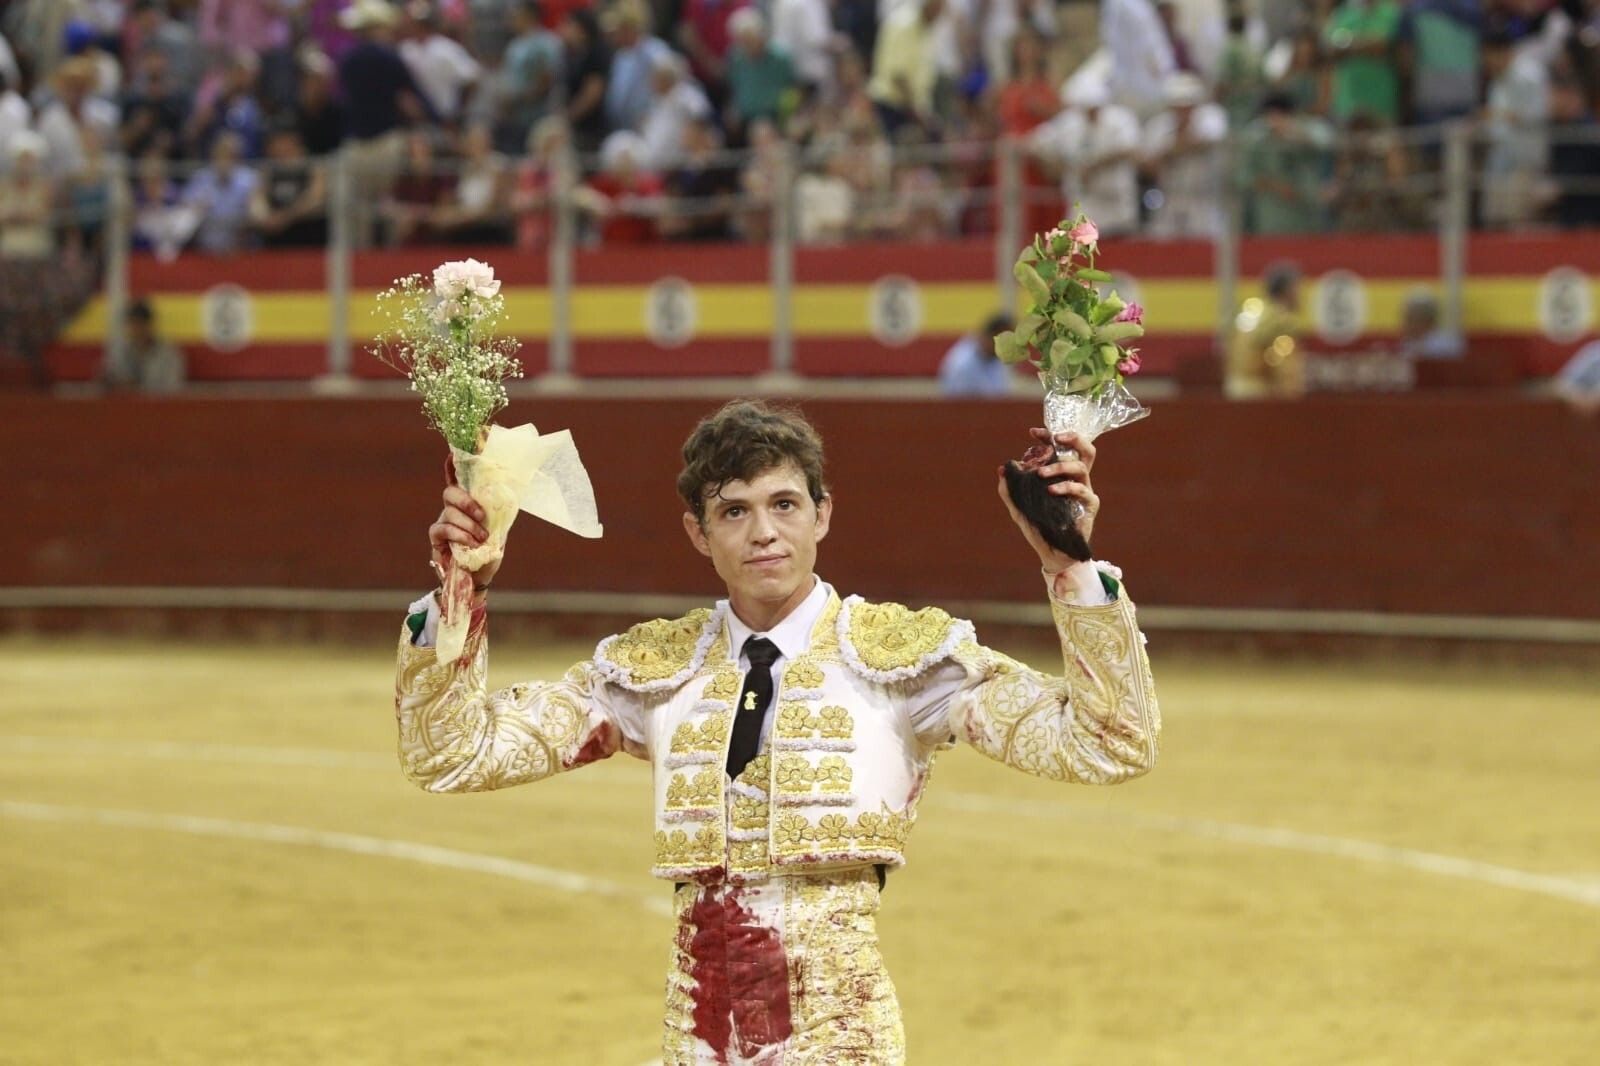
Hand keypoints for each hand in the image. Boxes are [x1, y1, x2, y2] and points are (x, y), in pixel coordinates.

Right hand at [428, 455, 500, 588]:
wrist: (479, 577)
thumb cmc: (488, 551)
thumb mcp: (498, 530)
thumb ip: (498, 512)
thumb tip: (508, 493)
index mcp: (468, 503)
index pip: (457, 480)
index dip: (453, 466)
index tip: (453, 453)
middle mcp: (453, 509)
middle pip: (450, 492)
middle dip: (466, 501)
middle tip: (482, 515)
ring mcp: (443, 522)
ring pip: (449, 512)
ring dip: (468, 525)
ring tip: (482, 538)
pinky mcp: (436, 539)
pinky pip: (442, 529)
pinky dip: (459, 534)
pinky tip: (471, 542)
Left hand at [996, 429, 1098, 571]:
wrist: (1051, 552)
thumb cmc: (1038, 527)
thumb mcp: (1019, 507)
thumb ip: (1010, 489)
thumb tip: (1002, 469)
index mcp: (1062, 474)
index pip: (1062, 448)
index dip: (1049, 436)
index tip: (1033, 433)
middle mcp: (1076, 479)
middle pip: (1086, 450)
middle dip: (1074, 438)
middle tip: (1056, 437)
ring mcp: (1085, 491)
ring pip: (1081, 467)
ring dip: (1060, 466)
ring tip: (1041, 474)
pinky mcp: (1090, 506)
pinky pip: (1083, 491)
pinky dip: (1067, 487)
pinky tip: (1051, 490)